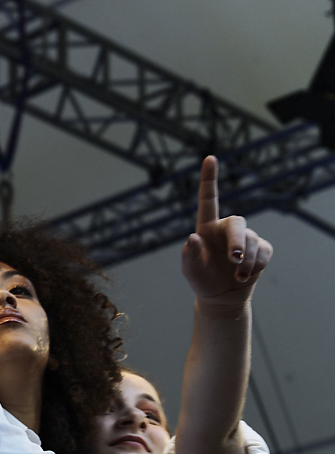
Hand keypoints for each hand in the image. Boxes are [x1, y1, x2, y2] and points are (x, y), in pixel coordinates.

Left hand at [182, 156, 272, 309]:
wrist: (221, 295)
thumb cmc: (201, 278)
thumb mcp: (190, 270)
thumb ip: (189, 255)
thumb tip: (192, 237)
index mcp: (207, 227)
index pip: (208, 200)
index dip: (209, 179)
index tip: (209, 158)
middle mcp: (226, 229)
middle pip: (238, 224)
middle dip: (238, 242)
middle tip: (234, 259)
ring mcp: (246, 238)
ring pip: (252, 241)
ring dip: (245, 261)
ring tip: (237, 276)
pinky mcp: (261, 249)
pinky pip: (264, 252)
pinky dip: (255, 265)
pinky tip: (245, 276)